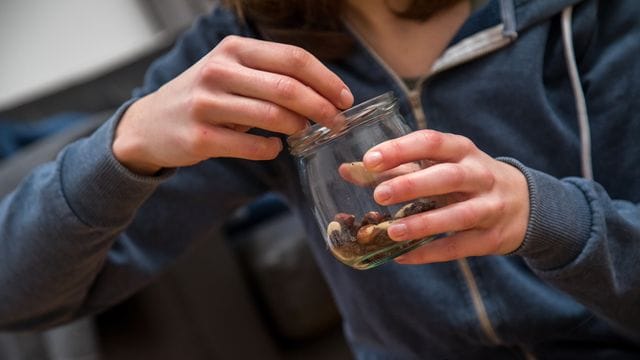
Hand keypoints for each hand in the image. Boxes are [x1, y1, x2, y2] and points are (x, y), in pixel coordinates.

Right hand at [113, 36, 353, 174]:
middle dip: (322, 107)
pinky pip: (253, 146)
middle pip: (288, 87)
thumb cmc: (204, 97)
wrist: (151, 124)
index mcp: (233, 49)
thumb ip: (270, 75)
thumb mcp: (231, 72)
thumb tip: (324, 93)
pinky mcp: (200, 136)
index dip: (326, 79)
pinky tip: (274, 147)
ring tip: (305, 132)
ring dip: (300, 128)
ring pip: (273, 116)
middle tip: (337, 122)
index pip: (293, 58)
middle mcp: (219, 70)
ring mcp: (206, 103)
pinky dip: (272, 149)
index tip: (344, 98)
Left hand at [362, 129, 529, 263]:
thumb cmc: (468, 180)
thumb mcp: (441, 166)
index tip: (370, 159)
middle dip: (412, 184)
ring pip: (457, 215)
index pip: (431, 142)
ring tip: (392, 230)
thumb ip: (397, 167)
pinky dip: (430, 253)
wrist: (526, 204)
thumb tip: (349, 170)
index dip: (400, 149)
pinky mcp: (492, 238)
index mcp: (463, 151)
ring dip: (423, 223)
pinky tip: (403, 256)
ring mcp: (490, 207)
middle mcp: (480, 175)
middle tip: (379, 194)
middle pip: (447, 177)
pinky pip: (459, 247)